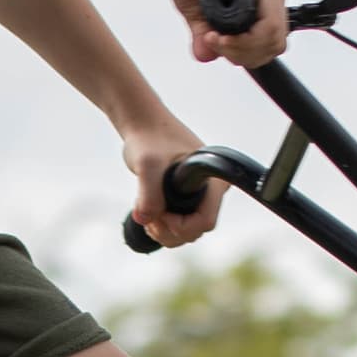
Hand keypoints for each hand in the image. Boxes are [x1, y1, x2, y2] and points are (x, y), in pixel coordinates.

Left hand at [123, 112, 226, 247]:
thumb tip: (145, 220)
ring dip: (165, 231)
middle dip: (170, 231)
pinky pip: (182, 224)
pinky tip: (150, 215)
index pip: (205, 221)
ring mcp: (202, 194)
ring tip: (147, 215)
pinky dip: (164, 226)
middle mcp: (213, 189)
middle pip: (197, 230)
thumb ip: (147, 194)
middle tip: (149, 216)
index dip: (181, 226)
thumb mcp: (147, 165)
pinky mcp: (190, 197)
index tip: (160, 214)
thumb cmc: (149, 138)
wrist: (143, 125)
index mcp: (213, 179)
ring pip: (189, 231)